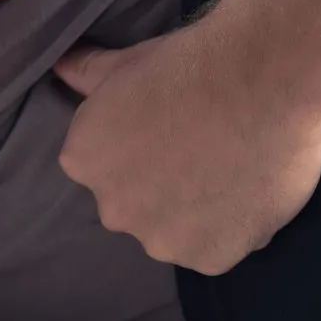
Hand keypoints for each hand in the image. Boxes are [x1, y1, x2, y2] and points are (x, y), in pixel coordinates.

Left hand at [51, 14, 320, 274]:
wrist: (260, 81)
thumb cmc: (188, 64)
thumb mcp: (126, 61)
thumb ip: (87, 73)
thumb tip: (60, 67)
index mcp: (83, 161)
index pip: (105, 163)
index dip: (140, 144)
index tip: (169, 123)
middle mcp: (113, 210)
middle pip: (137, 202)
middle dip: (163, 182)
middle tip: (202, 144)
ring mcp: (161, 240)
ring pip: (177, 230)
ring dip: (197, 209)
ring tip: (231, 165)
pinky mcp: (211, 258)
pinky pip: (218, 246)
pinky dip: (233, 225)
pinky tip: (250, 187)